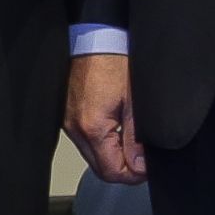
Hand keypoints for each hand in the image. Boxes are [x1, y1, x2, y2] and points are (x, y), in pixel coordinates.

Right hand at [65, 50, 145, 183]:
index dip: (134, 176)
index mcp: (92, 128)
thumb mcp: (135, 104)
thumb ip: (136, 140)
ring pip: (92, 156)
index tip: (148, 168)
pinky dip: (101, 143)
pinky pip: (85, 140)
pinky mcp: (67, 114)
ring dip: (112, 156)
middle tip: (143, 158)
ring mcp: (68, 122)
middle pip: (100, 169)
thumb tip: (140, 167)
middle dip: (124, 169)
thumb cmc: (115, 62)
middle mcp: (75, 129)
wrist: (96, 38)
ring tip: (132, 141)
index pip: (112, 172)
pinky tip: (115, 129)